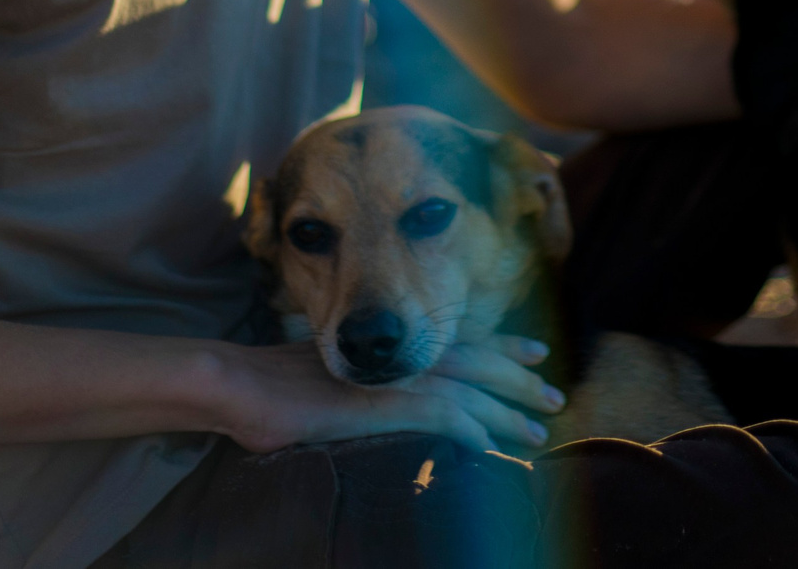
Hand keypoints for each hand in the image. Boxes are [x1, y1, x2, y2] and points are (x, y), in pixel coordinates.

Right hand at [215, 336, 560, 457]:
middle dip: (520, 382)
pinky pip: (441, 418)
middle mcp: (400, 358)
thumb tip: (389, 405)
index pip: (462, 345)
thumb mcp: (336, 385)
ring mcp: (393, 380)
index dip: (501, 351)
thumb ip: (370, 391)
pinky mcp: (382, 405)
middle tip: (556, 396)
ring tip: (539, 431)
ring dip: (508, 413)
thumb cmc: (276, 388)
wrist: (241, 385)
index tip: (534, 357)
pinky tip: (490, 451)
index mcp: (392, 349)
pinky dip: (470, 433)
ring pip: (469, 393)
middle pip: (478, 365)